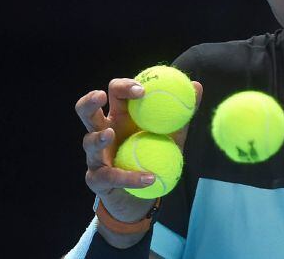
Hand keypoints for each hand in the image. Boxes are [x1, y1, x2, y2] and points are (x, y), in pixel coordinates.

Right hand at [76, 77, 202, 221]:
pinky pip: (111, 177)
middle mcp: (103, 132)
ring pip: (89, 142)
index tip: (141, 90)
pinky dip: (130, 177)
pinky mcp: (97, 179)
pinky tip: (149, 177)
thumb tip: (197, 85)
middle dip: (90, 101)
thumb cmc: (154, 158)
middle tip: (101, 96)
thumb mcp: (171, 136)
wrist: (143, 198)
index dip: (123, 86)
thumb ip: (182, 114)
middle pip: (86, 111)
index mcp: (120, 116)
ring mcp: (96, 156)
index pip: (114, 92)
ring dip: (98, 138)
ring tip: (110, 135)